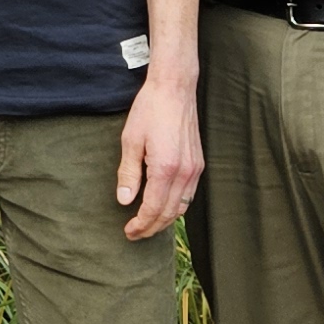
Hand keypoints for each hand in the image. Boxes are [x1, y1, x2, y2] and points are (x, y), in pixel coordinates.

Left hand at [117, 67, 202, 237]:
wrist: (175, 89)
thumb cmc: (150, 110)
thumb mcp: (130, 140)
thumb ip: (128, 173)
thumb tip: (124, 201)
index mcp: (165, 168)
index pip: (153, 208)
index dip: (140, 224)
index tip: (128, 231)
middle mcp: (185, 172)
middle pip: (169, 213)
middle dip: (152, 228)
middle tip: (135, 234)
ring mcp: (195, 168)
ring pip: (182, 206)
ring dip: (165, 219)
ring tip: (147, 225)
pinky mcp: (199, 163)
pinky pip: (189, 194)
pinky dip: (176, 206)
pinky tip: (163, 206)